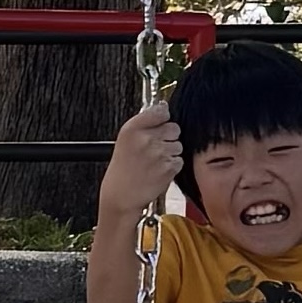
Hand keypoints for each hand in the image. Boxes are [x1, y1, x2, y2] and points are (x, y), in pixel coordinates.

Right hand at [100, 99, 182, 221]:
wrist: (121, 195)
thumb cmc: (123, 168)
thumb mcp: (126, 139)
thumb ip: (145, 122)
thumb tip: (163, 108)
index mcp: (133, 128)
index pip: (160, 111)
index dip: (163, 118)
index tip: (160, 124)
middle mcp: (146, 139)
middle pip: (174, 128)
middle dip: (169, 136)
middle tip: (156, 148)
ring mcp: (159, 153)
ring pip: (178, 145)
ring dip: (171, 152)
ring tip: (155, 161)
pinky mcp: (168, 168)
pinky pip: (179, 160)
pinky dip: (172, 166)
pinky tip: (159, 170)